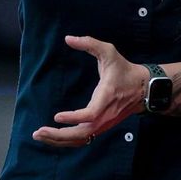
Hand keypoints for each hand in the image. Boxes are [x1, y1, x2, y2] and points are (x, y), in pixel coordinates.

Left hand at [32, 35, 147, 147]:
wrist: (143, 89)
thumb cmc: (124, 69)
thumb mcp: (109, 52)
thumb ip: (89, 43)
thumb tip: (68, 38)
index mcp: (106, 97)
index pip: (91, 114)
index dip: (74, 118)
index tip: (56, 116)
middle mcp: (104, 115)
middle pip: (81, 134)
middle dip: (58, 135)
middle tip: (37, 132)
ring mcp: (103, 124)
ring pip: (81, 139)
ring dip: (59, 140)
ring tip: (40, 136)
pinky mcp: (101, 127)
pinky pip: (83, 138)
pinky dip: (67, 141)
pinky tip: (53, 137)